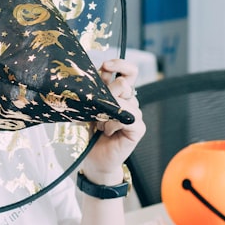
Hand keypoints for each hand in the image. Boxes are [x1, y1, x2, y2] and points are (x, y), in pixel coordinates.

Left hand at [83, 58, 145, 182]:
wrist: (94, 159)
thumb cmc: (88, 133)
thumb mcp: (86, 108)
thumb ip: (91, 93)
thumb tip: (87, 78)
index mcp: (117, 92)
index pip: (127, 71)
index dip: (119, 64)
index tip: (105, 65)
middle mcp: (128, 100)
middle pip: (124, 83)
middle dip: (107, 92)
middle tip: (96, 106)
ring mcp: (135, 114)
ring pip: (126, 100)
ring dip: (107, 113)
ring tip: (99, 125)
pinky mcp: (138, 128)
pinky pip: (129, 117)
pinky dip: (113, 123)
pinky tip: (107, 131)